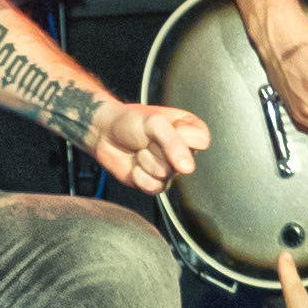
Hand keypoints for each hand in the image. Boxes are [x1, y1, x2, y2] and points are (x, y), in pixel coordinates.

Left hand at [83, 98, 209, 194]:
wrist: (105, 133)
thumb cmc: (130, 121)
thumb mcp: (154, 122)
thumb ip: (174, 142)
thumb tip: (188, 168)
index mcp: (189, 129)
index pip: (202, 140)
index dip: (181, 135)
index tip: (165, 125)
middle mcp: (183, 151)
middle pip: (181, 161)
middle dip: (157, 149)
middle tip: (147, 139)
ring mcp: (170, 169)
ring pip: (165, 175)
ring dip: (146, 161)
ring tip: (140, 149)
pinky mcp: (155, 183)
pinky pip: (154, 187)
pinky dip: (139, 176)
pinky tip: (135, 165)